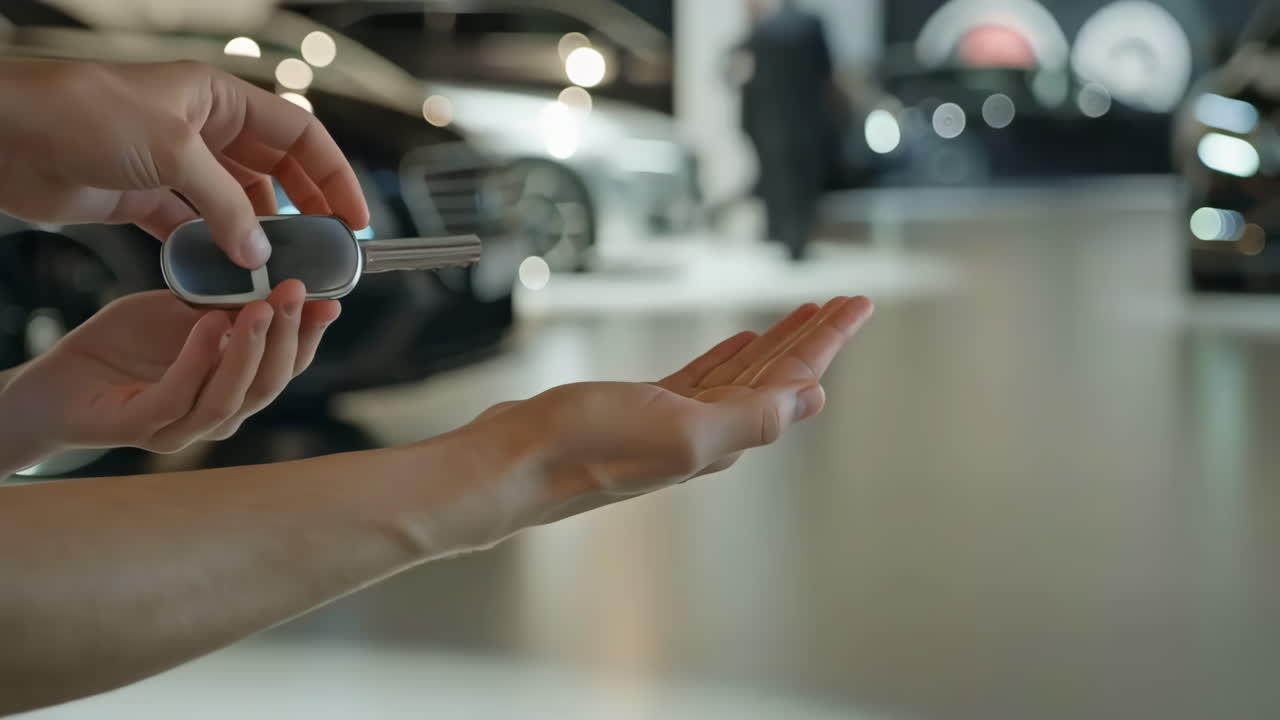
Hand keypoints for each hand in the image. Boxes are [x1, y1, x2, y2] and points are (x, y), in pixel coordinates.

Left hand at [0, 58, 368, 266]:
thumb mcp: (175, 153)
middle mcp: (206, 131)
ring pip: (237, 207)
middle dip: (305, 212)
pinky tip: (227, 276)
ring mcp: (176, 166)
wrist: (7, 134)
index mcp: (222, 100)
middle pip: (276, 174)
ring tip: (277, 273)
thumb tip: (259, 254)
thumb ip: (226, 206)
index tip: (354, 219)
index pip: (300, 136)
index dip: (334, 176)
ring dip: (257, 239)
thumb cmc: (87, 113)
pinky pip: (195, 231)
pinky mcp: (146, 199)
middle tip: (324, 253)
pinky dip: (212, 253)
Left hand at [0, 282, 339, 471]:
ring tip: (262, 306)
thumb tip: (268, 273)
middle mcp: (218, 415)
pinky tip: (210, 323)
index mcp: (235, 387)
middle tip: (296, 292)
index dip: (312, 337)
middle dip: (291, 337)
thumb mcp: (182, 312)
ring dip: (254, 350)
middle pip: (270, 384)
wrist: (58, 380)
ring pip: (234, 397)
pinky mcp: (143, 427)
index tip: (331, 302)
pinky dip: (201, 358)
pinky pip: (181, 396)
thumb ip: (223, 303)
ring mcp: (182, 427)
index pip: (287, 367)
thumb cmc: (123, 347)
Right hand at [468, 297, 872, 525]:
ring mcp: (676, 418)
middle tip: (845, 301)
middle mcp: (708, 429)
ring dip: (776, 342)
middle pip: (778, 374)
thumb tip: (813, 399)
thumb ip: (750, 418)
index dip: (829, 340)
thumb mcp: (682, 432)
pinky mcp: (643, 408)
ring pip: (744, 373)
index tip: (857, 305)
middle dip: (814, 336)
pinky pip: (702, 377)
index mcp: (725, 435)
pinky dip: (728, 355)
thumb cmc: (586, 451)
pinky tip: (740, 341)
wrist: (515, 464)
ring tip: (804, 314)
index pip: (794, 381)